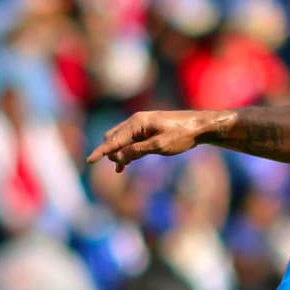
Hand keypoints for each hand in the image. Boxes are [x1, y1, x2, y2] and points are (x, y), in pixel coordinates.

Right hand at [87, 110, 219, 172]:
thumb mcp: (159, 146)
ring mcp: (142, 125)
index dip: (101, 152)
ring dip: (118, 153)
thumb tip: (118, 157)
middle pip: (113, 138)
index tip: (89, 161)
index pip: (113, 139)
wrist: (200, 126)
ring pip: (121, 139)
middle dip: (110, 152)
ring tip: (120, 169)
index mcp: (137, 122)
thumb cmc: (182, 135)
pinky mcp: (148, 129)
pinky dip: (126, 151)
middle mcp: (136, 121)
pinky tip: (125, 164)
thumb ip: (137, 151)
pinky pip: (130, 140)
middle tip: (118, 167)